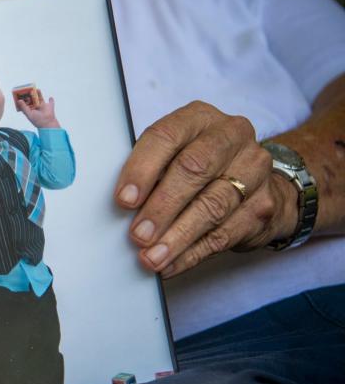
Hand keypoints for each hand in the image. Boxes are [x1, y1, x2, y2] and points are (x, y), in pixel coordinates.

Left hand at [15, 88, 59, 128]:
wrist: (47, 123)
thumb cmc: (37, 120)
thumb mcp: (29, 114)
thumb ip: (24, 107)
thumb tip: (19, 101)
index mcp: (31, 110)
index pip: (26, 104)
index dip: (23, 100)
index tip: (20, 95)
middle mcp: (36, 108)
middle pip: (33, 100)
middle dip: (30, 96)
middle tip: (28, 90)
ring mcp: (43, 107)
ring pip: (40, 99)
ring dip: (39, 94)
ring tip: (36, 89)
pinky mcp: (49, 106)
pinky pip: (51, 102)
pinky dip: (51, 100)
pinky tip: (50, 98)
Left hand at [115, 101, 296, 277]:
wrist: (254, 182)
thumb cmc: (197, 166)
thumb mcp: (171, 155)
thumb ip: (148, 171)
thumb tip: (119, 204)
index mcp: (199, 118)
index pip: (167, 136)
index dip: (142, 169)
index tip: (124, 200)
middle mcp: (231, 136)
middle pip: (194, 169)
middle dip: (162, 206)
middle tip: (138, 234)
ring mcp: (254, 170)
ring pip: (212, 206)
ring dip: (176, 236)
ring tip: (151, 257)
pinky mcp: (263, 205)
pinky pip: (225, 234)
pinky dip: (192, 253)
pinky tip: (171, 264)